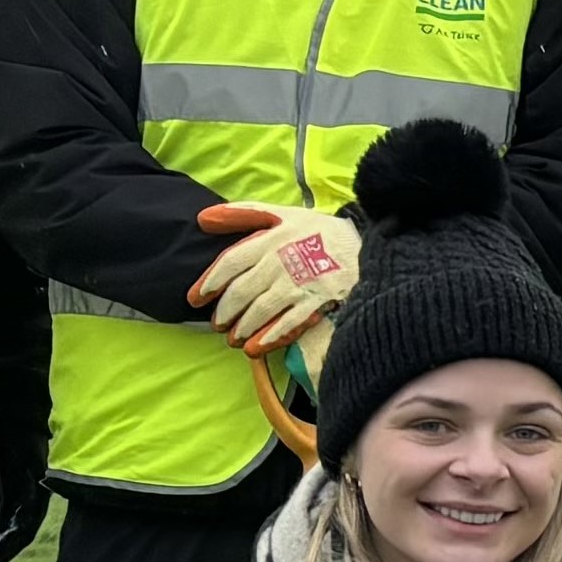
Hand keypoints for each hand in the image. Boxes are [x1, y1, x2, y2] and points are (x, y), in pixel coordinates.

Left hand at [190, 204, 359, 353]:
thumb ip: (242, 214)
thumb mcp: (282, 214)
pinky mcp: (317, 301)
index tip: (195, 298)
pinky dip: (269, 337)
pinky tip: (256, 347)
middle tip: (217, 324)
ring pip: (260, 310)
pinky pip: (288, 323)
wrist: (366, 244)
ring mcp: (298, 283)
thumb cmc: (318, 230)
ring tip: (233, 339)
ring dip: (242, 327)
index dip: (209, 282)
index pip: (230, 263)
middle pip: (241, 291)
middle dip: (225, 311)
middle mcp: (279, 262)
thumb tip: (202, 219)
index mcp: (269, 239)